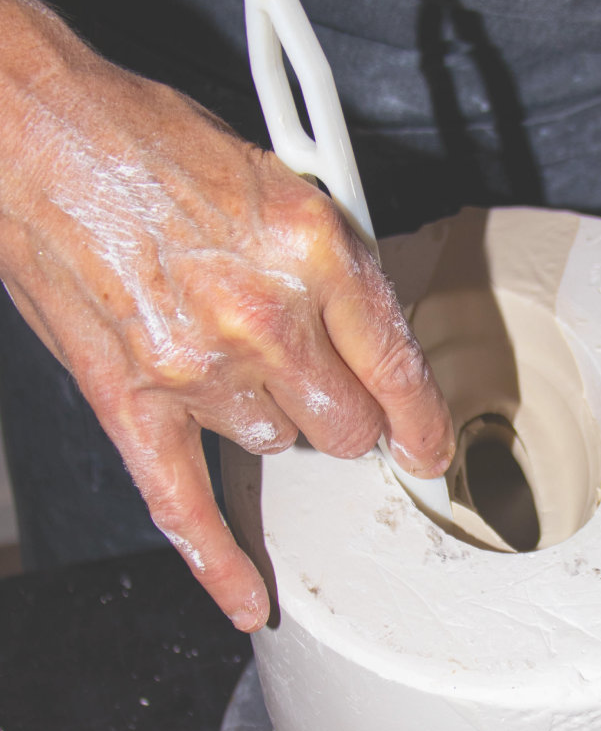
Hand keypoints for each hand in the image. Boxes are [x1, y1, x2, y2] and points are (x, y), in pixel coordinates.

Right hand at [0, 0, 453, 629]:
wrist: (34, 131)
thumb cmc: (147, 139)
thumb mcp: (278, 177)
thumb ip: (330, 263)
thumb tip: (367, 332)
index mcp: (317, 249)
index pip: (399, 368)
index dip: (422, 420)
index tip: (431, 446)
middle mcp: (268, 317)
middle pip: (346, 427)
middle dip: (343, 414)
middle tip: (316, 381)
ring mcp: (198, 367)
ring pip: (275, 444)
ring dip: (269, 419)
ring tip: (225, 357)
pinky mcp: (131, 399)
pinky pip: (187, 503)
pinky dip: (220, 559)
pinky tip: (251, 599)